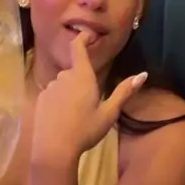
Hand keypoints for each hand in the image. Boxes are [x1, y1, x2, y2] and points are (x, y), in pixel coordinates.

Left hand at [31, 33, 147, 163]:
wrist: (54, 149)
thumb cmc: (85, 130)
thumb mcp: (109, 113)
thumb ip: (124, 92)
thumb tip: (143, 75)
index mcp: (82, 76)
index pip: (79, 48)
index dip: (83, 38)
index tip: (88, 35)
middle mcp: (64, 77)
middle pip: (75, 71)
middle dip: (82, 80)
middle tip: (91, 102)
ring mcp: (50, 88)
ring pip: (64, 84)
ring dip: (71, 92)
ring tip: (78, 114)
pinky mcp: (40, 99)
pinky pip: (53, 94)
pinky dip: (59, 101)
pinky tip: (64, 119)